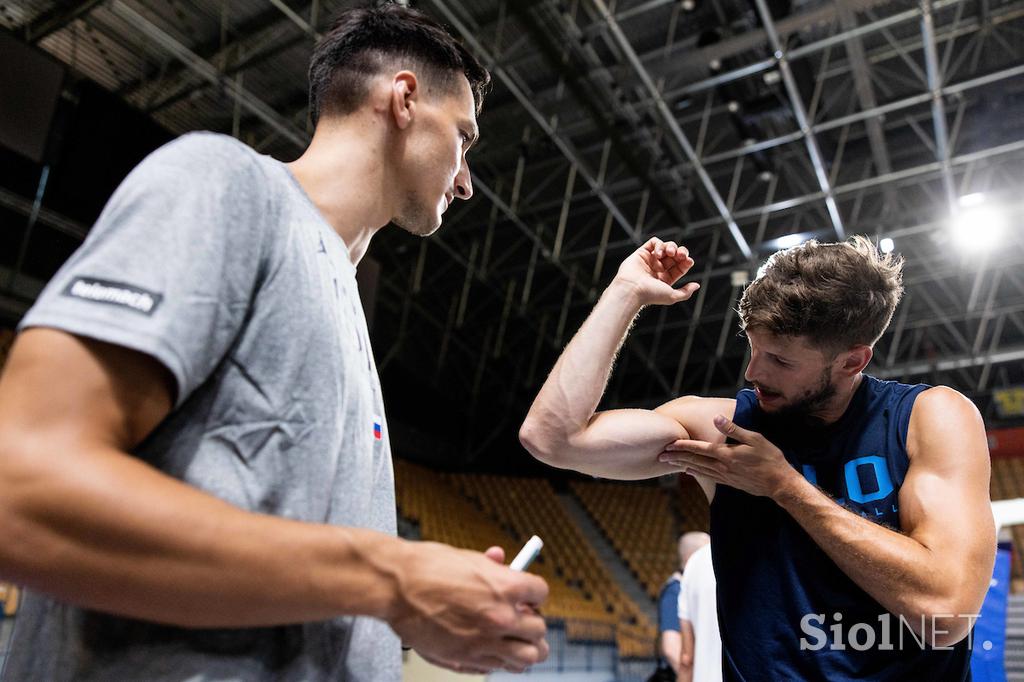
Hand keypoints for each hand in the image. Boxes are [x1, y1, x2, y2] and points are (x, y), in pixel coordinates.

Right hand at [392, 541, 548, 674]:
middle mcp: (501, 616)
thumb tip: (503, 564)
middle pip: (538, 630)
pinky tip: (495, 651)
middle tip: (524, 620)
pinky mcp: (466, 659)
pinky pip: (498, 667)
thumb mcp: (468, 558)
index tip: (528, 596)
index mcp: (506, 586)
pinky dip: (501, 661)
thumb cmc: (427, 567)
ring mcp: (485, 641)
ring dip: (526, 649)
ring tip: (520, 643)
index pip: (541, 593)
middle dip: (533, 624)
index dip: (534, 594)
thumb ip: (491, 568)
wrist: (395, 587)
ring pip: (526, 657)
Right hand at [612, 237, 699, 306]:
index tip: (688, 261)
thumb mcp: (672, 296)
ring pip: (665, 247)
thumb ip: (685, 292)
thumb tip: (697, 285)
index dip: (686, 261)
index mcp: (665, 279)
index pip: (680, 266)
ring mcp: (649, 260)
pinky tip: (658, 254)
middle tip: (681, 254)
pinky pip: (654, 242)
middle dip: (680, 252)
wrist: (632, 290)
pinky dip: (659, 245)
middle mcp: (657, 269)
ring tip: (669, 253)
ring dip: (671, 247)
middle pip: (674, 255)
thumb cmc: (650, 294)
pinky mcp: (641, 253)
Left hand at [657, 414, 798, 498]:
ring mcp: (726, 476)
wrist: (780, 484)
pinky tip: (690, 472)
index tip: (668, 443)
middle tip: (660, 455)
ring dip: (682, 465)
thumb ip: (733, 429)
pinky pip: (708, 477)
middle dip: (676, 457)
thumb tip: (716, 418)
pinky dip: (696, 473)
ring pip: (699, 469)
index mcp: (726, 455)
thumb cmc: (770, 459)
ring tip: (669, 463)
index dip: (682, 445)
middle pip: (694, 460)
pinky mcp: (730, 483)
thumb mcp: (755, 439)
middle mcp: (722, 467)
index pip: (699, 449)